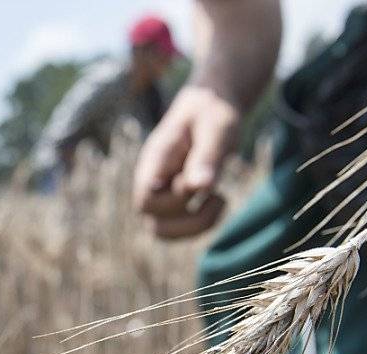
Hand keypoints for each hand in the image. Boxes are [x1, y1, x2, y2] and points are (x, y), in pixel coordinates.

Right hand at [133, 86, 238, 238]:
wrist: (211, 107)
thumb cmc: (212, 113)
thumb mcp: (216, 128)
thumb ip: (206, 156)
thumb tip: (199, 187)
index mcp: (155, 161)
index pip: (146, 200)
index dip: (172, 202)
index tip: (198, 181)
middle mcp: (152, 181)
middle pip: (154, 224)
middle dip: (190, 218)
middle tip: (214, 191)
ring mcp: (162, 194)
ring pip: (164, 232)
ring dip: (197, 226)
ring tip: (219, 198)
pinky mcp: (176, 202)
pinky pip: (182, 229)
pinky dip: (204, 223)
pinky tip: (218, 198)